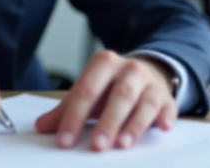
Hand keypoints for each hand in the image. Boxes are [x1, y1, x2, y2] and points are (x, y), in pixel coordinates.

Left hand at [35, 50, 176, 150]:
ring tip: (122, 144)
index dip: (74, 116)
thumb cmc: (112, 88)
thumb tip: (41, 126)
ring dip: (134, 125)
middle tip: (96, 146)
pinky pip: (168, 107)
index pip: (86, 90)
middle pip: (119, 95)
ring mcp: (151, 83)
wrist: (148, 73)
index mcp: (104, 63)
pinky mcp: (168, 98)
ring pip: (144, 102)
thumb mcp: (89, 92)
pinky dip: (166, 118)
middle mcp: (129, 69)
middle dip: (107, 122)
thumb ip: (66, 109)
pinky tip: (162, 128)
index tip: (65, 141)